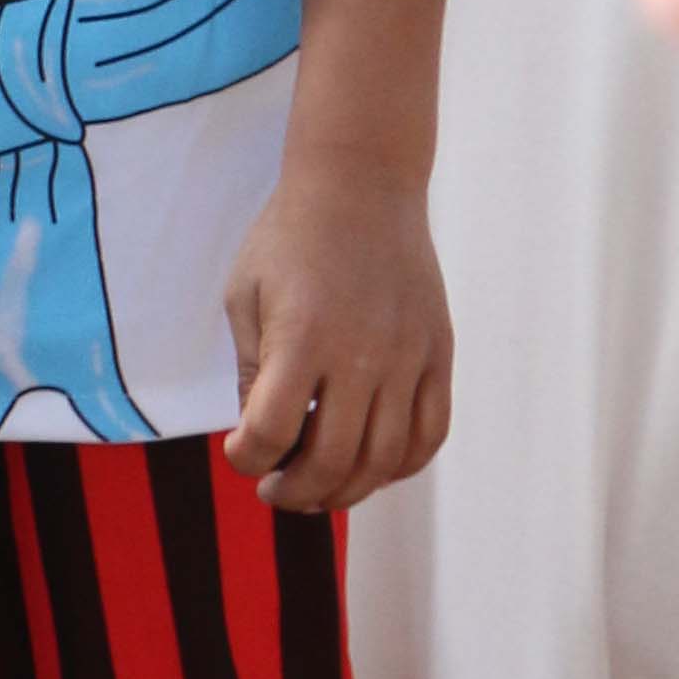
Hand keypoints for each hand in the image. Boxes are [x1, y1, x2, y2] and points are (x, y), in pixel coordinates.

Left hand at [223, 155, 451, 509]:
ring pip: (386, 458)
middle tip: (276, 493)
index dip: (248, 461)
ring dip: (348, 490)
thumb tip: (260, 435)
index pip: (273, 432)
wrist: (363, 184)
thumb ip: (252, 369)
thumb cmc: (290, 237)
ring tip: (319, 491)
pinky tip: (374, 468)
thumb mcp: (245, 296)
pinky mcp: (439, 353)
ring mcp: (408, 356)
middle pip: (333, 459)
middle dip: (296, 492)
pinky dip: (402, 465)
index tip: (240, 457)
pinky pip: (430, 432)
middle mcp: (361, 353)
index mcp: (302, 337)